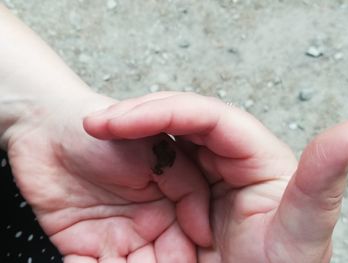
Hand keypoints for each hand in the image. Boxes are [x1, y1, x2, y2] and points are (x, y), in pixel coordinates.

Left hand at [6, 91, 210, 262]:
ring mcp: (113, 237)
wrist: (49, 130)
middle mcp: (144, 226)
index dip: (184, 260)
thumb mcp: (159, 153)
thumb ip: (189, 188)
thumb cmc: (105, 136)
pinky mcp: (80, 246)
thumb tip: (203, 233)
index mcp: (167, 205)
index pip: (184, 243)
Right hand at [85, 92, 347, 262]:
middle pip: (176, 122)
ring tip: (98, 139)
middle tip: (95, 126)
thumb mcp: (299, 231)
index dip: (162, 110)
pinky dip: (125, 174)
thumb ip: (319, 184)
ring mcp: (197, 174)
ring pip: (156, 143)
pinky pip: (148, 173)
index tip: (114, 120)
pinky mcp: (179, 192)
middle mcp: (224, 160)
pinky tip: (108, 174)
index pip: (207, 118)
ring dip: (124, 143)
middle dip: (132, 120)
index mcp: (254, 158)